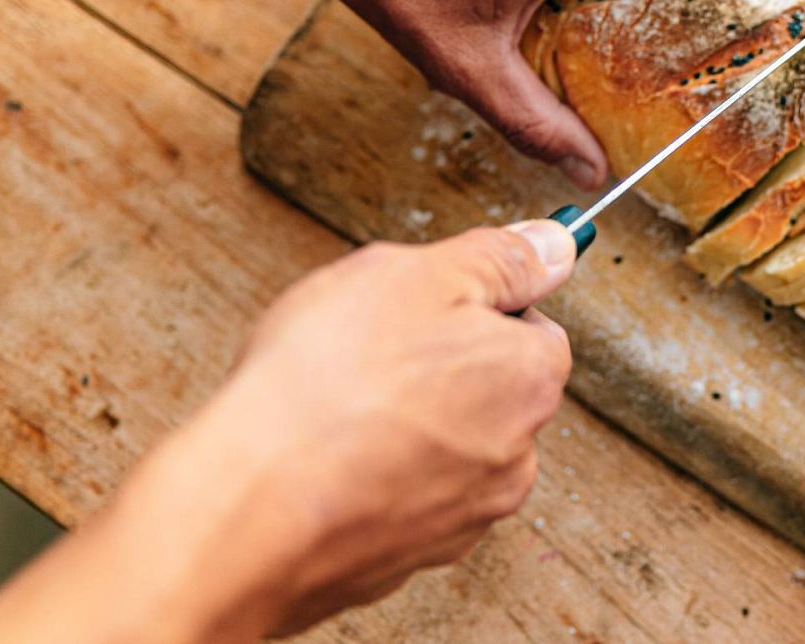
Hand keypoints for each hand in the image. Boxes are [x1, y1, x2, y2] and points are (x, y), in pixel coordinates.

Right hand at [0, 221, 577, 643]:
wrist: (250, 510)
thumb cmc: (327, 386)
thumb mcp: (417, 276)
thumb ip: (499, 259)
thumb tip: (554, 245)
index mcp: (530, 380)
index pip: (534, 327)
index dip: (471, 307)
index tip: (419, 306)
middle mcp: (516, 457)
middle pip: (489, 389)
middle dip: (437, 366)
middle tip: (365, 352)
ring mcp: (463, 517)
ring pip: (444, 446)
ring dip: (403, 424)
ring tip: (334, 406)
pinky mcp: (408, 559)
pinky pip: (398, 499)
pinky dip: (370, 477)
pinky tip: (321, 458)